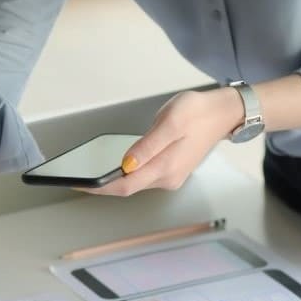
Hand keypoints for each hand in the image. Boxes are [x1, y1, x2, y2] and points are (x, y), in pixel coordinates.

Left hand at [77, 88, 243, 195]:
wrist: (224, 113)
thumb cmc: (198, 112)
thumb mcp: (171, 122)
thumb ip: (147, 146)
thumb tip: (126, 164)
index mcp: (165, 168)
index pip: (124, 186)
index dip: (99, 187)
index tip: (79, 183)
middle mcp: (167, 178)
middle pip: (127, 188)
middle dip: (101, 185)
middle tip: (77, 178)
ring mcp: (170, 176)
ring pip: (135, 183)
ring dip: (113, 180)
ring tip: (90, 174)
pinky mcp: (171, 170)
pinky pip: (143, 177)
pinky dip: (126, 174)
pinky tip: (115, 167)